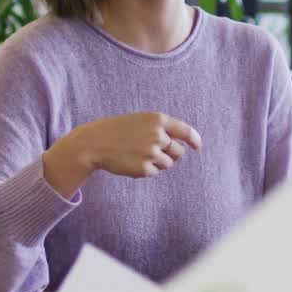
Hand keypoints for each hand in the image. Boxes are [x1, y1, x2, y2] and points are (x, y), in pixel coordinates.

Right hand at [44, 112, 201, 196]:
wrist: (94, 142)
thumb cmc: (118, 130)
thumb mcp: (141, 121)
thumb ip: (161, 129)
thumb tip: (183, 147)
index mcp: (157, 120)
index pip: (186, 131)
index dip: (194, 140)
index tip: (196, 146)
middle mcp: (157, 135)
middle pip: (178, 151)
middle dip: (170, 154)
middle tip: (152, 151)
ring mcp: (151, 152)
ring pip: (168, 164)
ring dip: (158, 162)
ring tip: (138, 155)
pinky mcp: (144, 168)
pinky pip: (155, 172)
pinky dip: (146, 170)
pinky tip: (132, 162)